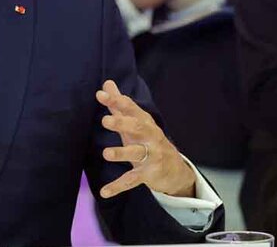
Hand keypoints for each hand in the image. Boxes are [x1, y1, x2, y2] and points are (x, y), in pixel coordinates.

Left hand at [96, 80, 195, 197]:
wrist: (175, 169)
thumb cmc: (148, 141)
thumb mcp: (135, 122)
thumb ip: (119, 104)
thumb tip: (106, 84)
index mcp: (145, 123)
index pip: (131, 109)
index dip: (117, 101)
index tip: (101, 94)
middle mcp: (150, 137)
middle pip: (138, 128)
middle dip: (123, 123)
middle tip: (105, 120)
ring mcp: (151, 156)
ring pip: (136, 153)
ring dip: (122, 153)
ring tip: (106, 153)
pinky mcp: (148, 174)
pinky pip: (132, 180)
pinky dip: (118, 186)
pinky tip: (104, 191)